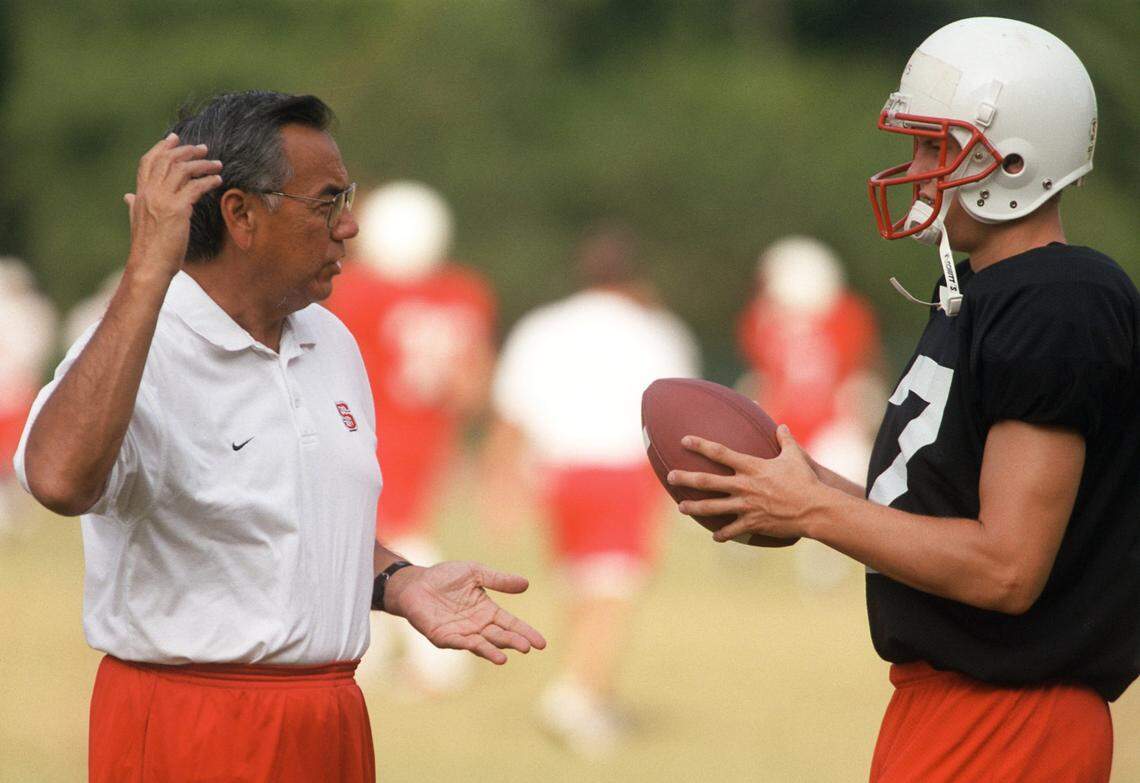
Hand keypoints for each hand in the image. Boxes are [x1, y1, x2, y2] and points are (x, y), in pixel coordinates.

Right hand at [123, 133, 223, 280]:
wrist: (148, 266)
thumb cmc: (147, 248)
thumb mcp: (137, 222)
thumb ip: (134, 206)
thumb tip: (127, 197)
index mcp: (140, 194)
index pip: (148, 161)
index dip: (162, 147)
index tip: (175, 138)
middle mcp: (149, 193)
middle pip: (167, 160)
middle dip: (187, 150)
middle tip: (204, 148)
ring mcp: (162, 200)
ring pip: (183, 170)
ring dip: (202, 164)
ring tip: (217, 164)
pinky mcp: (177, 210)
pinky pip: (195, 187)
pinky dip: (208, 180)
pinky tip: (218, 180)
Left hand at [384, 561, 546, 664]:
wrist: (416, 582)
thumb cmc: (445, 578)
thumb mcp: (476, 573)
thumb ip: (498, 580)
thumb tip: (526, 584)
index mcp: (487, 611)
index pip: (511, 624)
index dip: (525, 632)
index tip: (541, 643)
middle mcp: (477, 626)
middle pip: (499, 636)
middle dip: (513, 642)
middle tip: (528, 647)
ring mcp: (461, 633)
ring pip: (481, 644)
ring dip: (493, 650)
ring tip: (505, 658)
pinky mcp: (443, 637)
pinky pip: (458, 642)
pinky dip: (469, 645)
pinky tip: (478, 646)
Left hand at [667, 425, 825, 542]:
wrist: (814, 508)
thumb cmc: (805, 480)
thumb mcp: (795, 456)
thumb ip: (785, 440)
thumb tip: (782, 426)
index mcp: (751, 467)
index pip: (720, 453)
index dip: (701, 445)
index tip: (684, 440)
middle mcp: (744, 485)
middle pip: (707, 481)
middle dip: (686, 478)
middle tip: (670, 476)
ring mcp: (746, 505)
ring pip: (713, 507)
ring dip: (695, 508)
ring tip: (681, 508)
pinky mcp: (752, 523)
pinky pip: (732, 530)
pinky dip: (723, 534)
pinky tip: (715, 537)